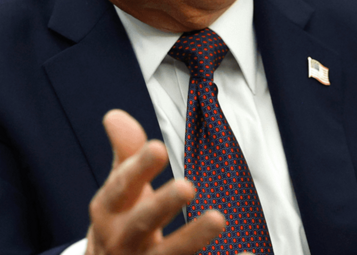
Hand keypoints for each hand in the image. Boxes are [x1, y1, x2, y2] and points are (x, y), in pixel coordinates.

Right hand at [85, 110, 224, 254]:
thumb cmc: (119, 226)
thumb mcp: (116, 192)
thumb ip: (124, 154)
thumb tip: (115, 115)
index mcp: (110, 213)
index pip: (120, 188)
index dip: (138, 169)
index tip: (158, 148)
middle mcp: (123, 241)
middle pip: (142, 224)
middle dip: (162, 205)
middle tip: (187, 186)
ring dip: (193, 239)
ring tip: (218, 219)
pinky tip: (246, 254)